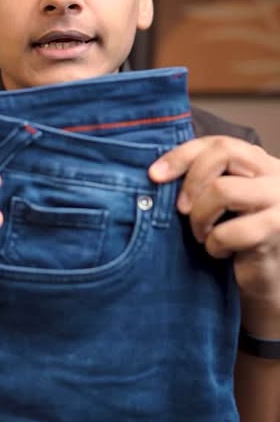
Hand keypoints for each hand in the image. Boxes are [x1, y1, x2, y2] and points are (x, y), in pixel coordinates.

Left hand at [149, 137, 279, 318]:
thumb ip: (202, 181)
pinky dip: (215, 245)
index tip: (154, 176)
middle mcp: (275, 174)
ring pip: (223, 189)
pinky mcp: (277, 228)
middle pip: (223, 153)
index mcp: (258, 161)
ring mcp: (279, 200)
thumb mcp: (217, 202)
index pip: (217, 143)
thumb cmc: (235, 237)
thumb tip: (157, 174)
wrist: (265, 278)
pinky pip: (229, 231)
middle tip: (181, 210)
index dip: (181, 156)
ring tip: (202, 235)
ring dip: (200, 218)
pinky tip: (221, 252)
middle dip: (191, 183)